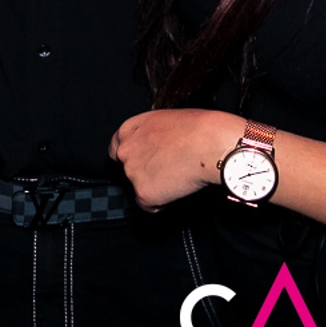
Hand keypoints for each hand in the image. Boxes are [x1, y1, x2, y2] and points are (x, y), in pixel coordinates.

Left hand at [110, 109, 242, 210]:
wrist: (209, 143)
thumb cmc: (198, 128)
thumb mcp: (164, 120)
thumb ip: (151, 134)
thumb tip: (157, 144)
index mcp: (128, 130)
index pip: (117, 149)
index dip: (133, 159)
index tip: (144, 163)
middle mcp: (125, 151)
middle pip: (127, 170)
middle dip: (144, 174)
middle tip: (168, 171)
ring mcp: (132, 173)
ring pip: (139, 188)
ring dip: (156, 188)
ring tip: (179, 176)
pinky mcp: (143, 193)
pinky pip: (150, 205)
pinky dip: (163, 203)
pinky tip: (178, 188)